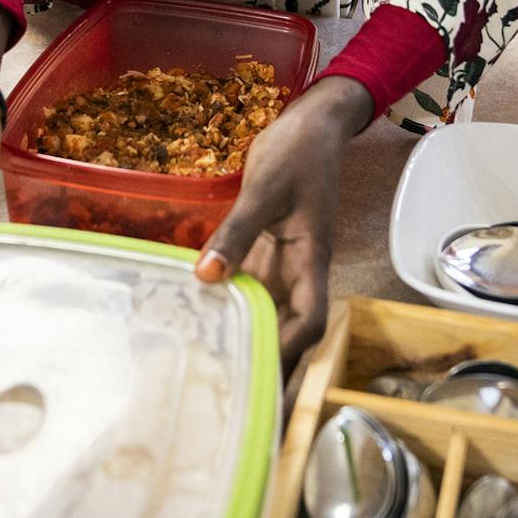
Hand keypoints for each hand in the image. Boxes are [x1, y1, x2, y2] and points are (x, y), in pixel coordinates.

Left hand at [195, 76, 371, 369]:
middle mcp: (301, 268)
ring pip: (272, 312)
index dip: (290, 351)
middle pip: (292, 328)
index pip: (311, 320)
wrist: (312, 123)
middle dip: (271, 362)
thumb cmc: (297, 153)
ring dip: (251, 338)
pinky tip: (206, 319)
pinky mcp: (268, 249)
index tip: (258, 373)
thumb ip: (235, 233)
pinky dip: (235, 306)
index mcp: (311, 258)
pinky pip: (253, 287)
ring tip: (217, 369)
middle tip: (234, 394)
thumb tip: (205, 278)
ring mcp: (285, 261)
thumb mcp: (263, 190)